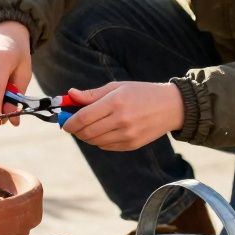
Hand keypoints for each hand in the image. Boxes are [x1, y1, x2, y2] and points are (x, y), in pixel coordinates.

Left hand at [61, 81, 183, 150]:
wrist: (171, 107)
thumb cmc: (141, 93)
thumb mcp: (117, 87)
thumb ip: (92, 94)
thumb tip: (70, 95)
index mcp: (115, 102)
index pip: (83, 117)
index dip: (69, 122)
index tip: (64, 122)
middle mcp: (121, 120)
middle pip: (87, 132)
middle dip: (76, 130)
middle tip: (72, 125)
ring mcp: (127, 135)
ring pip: (95, 142)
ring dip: (86, 136)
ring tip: (87, 127)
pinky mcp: (132, 145)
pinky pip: (106, 147)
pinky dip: (99, 141)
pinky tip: (102, 132)